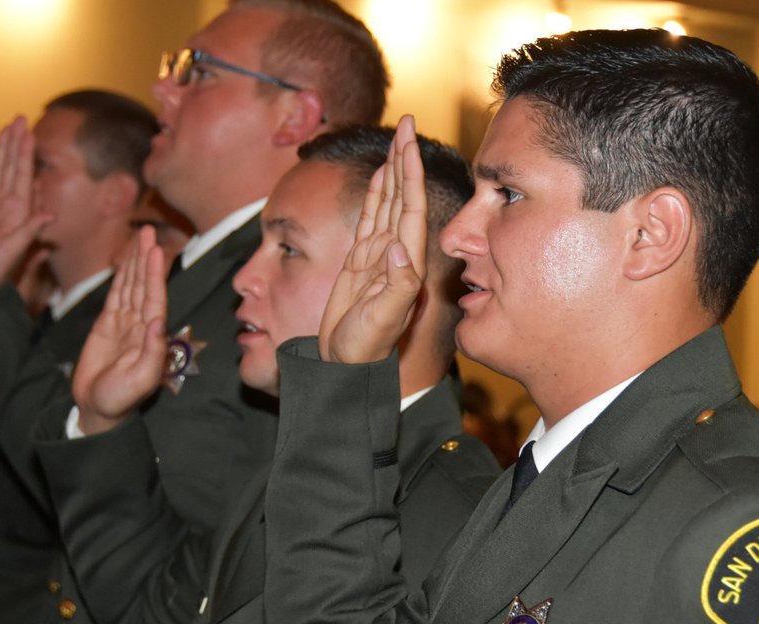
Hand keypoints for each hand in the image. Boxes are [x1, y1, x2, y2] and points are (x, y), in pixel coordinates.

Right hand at [0, 117, 51, 306]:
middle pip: (10, 166)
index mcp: (17, 209)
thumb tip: (50, 215)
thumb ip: (30, 231)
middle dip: (15, 142)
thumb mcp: (15, 251)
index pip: (22, 173)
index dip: (25, 151)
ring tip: (3, 129)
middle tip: (19, 118)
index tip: (29, 130)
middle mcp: (5, 205)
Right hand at [71, 226, 169, 434]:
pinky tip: (126, 262)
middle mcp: (141, 326)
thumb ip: (151, 352)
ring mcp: (125, 324)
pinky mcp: (107, 325)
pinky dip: (122, 277)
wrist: (96, 409)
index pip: (155, 299)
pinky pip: (117, 295)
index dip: (155, 274)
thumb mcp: (140, 380)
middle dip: (146, 259)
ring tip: (141, 238)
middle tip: (148, 232)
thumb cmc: (120, 400)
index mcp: (152, 337)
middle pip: (144, 285)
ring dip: (136, 263)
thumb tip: (157, 322)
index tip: (156, 251)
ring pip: (131, 286)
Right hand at [319, 115, 426, 363]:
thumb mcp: (382, 320)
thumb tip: (396, 248)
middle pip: (403, 195)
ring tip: (396, 139)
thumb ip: (395, 286)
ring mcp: (379, 256)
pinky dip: (376, 195)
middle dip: (404, 159)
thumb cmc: (364, 348)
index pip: (411, 206)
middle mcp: (396, 253)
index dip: (411, 171)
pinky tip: (380, 177)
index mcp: (405, 261)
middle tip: (406, 121)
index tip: (409, 139)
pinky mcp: (362, 262)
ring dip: (392, 171)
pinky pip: (371, 219)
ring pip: (388, 203)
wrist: (347, 366)